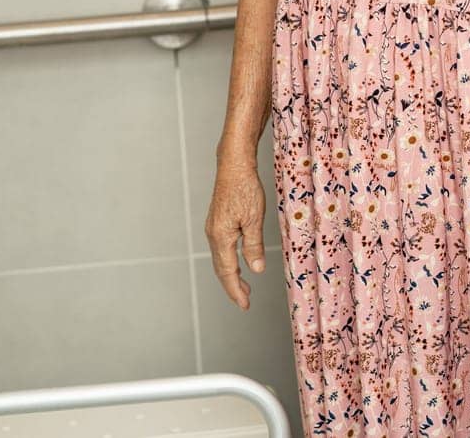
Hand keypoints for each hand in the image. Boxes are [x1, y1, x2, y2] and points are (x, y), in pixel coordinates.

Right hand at [206, 159, 266, 309]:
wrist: (233, 165)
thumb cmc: (245, 187)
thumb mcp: (255, 218)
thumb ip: (254, 246)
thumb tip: (256, 270)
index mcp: (221, 237)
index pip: (228, 272)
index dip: (236, 290)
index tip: (244, 305)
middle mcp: (213, 235)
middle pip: (221, 269)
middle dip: (233, 286)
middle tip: (245, 301)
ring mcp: (213, 228)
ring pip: (221, 259)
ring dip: (231, 275)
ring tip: (244, 286)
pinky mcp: (217, 221)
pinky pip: (221, 249)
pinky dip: (229, 261)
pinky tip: (238, 262)